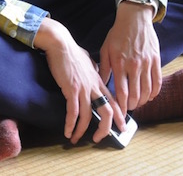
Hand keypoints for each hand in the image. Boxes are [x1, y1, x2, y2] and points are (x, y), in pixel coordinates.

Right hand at [33, 18, 124, 144]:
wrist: (60, 44)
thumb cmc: (72, 52)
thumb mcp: (88, 62)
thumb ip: (94, 71)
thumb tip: (95, 75)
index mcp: (99, 81)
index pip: (114, 102)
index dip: (120, 116)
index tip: (122, 128)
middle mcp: (94, 87)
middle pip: (107, 112)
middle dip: (105, 128)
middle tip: (98, 138)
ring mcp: (83, 88)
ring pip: (88, 115)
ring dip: (82, 130)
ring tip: (76, 138)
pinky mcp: (71, 89)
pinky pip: (73, 111)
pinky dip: (70, 123)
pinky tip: (67, 131)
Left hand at [98, 1, 161, 117]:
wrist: (135, 19)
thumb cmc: (117, 34)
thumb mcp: (105, 50)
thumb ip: (104, 68)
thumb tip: (101, 85)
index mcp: (119, 63)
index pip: (121, 92)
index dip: (121, 105)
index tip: (119, 112)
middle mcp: (134, 65)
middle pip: (135, 94)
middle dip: (131, 106)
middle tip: (128, 109)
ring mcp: (146, 63)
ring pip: (147, 90)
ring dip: (143, 101)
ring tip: (137, 103)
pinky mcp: (156, 60)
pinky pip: (157, 81)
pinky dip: (154, 92)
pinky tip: (149, 96)